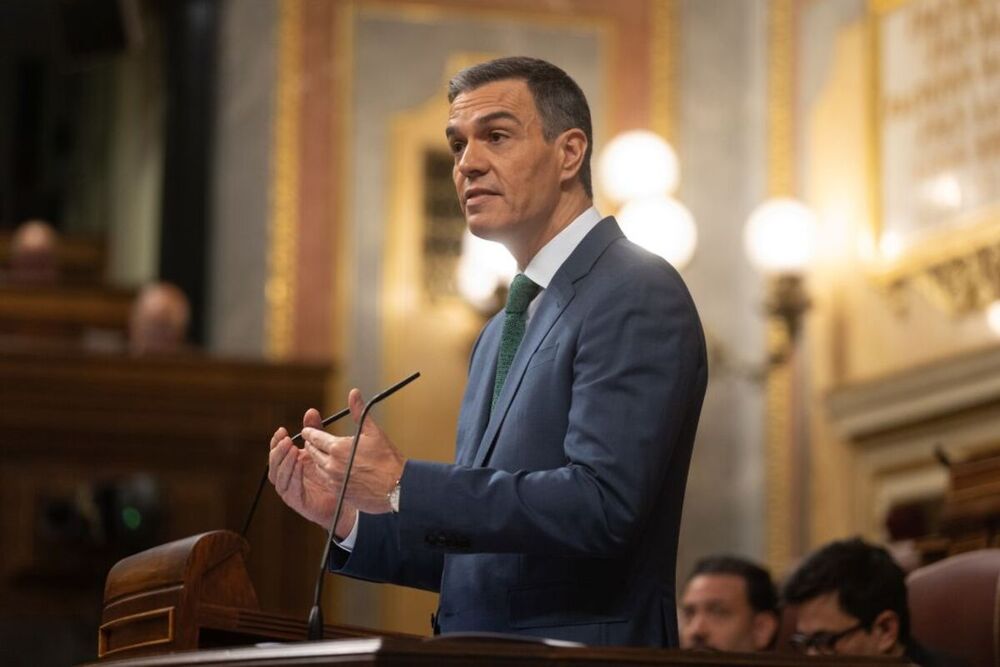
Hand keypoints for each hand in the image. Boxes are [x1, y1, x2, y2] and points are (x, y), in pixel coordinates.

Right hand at [268, 408, 357, 537]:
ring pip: (278, 476)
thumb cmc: (332, 475)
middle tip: (287, 440)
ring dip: (284, 462)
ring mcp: (289, 490)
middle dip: (278, 450)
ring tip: (293, 450)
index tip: (282, 430)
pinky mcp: (296, 501)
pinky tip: (300, 465)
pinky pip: (290, 488)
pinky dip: (293, 476)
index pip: (277, 451)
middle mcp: (287, 476)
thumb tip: (311, 410)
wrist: (344, 500)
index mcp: (290, 464)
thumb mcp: (323, 449)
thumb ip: (316, 431)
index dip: (276, 441)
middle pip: (273, 463)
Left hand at [302, 388, 405, 514]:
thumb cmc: (387, 458)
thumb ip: (359, 411)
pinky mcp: (338, 492)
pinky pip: (326, 481)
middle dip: (312, 445)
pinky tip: (335, 470)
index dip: (310, 432)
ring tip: (324, 455)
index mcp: (337, 447)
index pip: (314, 437)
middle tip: (314, 441)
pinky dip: (327, 474)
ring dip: (319, 460)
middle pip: (312, 452)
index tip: (308, 430)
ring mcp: (333, 480)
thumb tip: (353, 392)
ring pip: (317, 467)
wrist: (397, 488)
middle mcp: (331, 465)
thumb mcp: (373, 432)